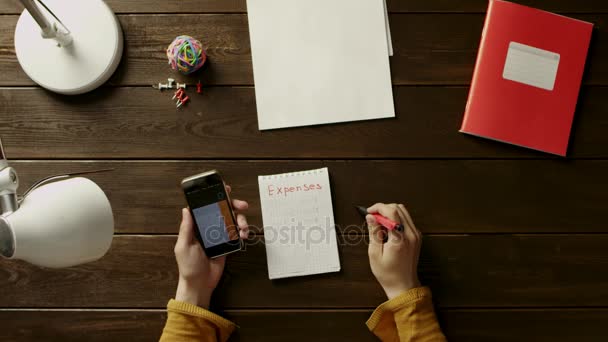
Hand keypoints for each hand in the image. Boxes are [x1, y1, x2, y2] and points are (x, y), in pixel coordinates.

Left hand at [174, 186, 248, 307]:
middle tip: (243, 205)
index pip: (206, 207)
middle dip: (234, 205)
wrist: (200, 284)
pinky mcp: (227, 243)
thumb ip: (186, 228)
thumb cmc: (188, 266)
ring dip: (241, 220)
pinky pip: (237, 233)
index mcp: (197, 226)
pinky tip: (244, 235)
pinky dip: (243, 231)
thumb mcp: (183, 246)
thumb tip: (186, 209)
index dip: (216, 197)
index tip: (225, 190)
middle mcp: (209, 228)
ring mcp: (219, 235)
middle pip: (223, 210)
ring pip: (233, 220)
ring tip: (243, 228)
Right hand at [367, 203, 421, 299]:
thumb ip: (374, 233)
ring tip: (379, 222)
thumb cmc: (388, 274)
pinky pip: (407, 220)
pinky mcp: (417, 237)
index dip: (378, 208)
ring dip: (390, 212)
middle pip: (398, 208)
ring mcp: (416, 235)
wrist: (403, 285)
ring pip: (404, 211)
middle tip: (373, 216)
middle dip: (383, 208)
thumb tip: (371, 217)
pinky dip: (396, 218)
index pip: (391, 212)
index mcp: (400, 240)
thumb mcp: (375, 254)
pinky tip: (388, 228)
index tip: (369, 211)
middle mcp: (411, 235)